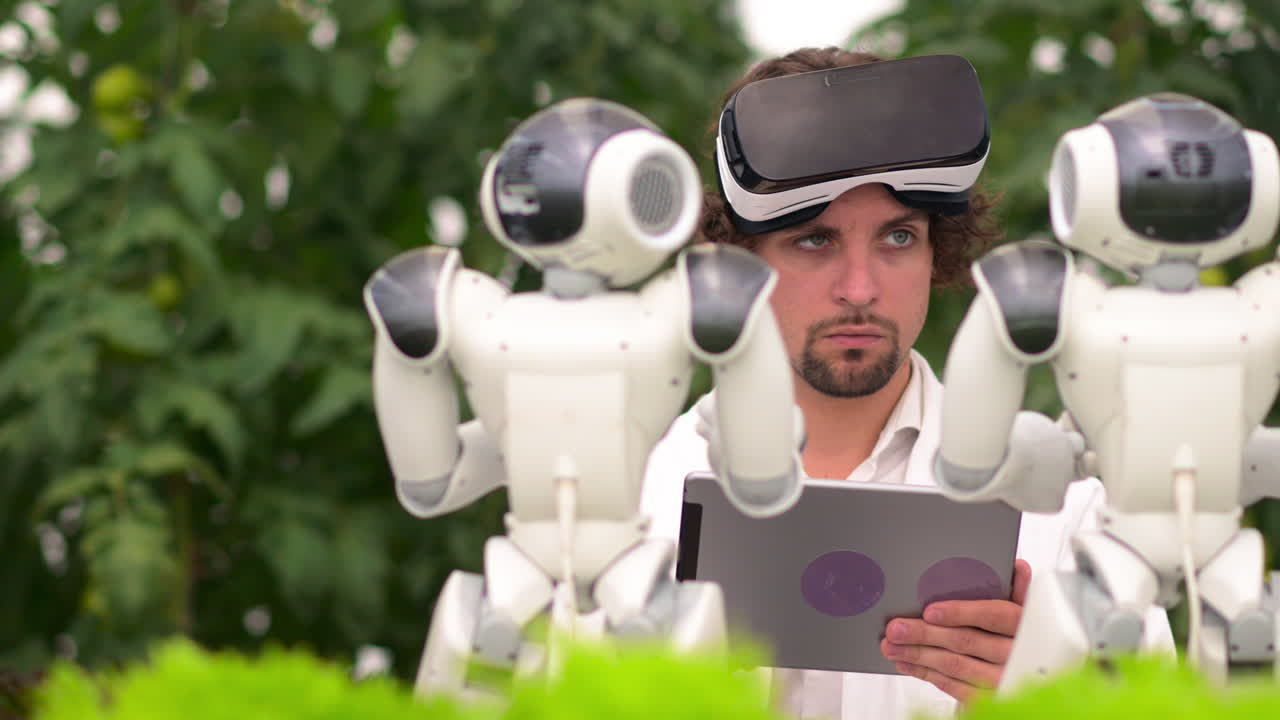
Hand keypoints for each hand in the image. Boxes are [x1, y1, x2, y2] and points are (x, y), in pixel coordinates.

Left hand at [879, 559, 1031, 702]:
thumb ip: (1019, 591)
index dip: (961, 612)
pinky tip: (906, 663)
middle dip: (925, 634)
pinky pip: (953, 687)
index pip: (995, 615)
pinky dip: (926, 673)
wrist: (1031, 682)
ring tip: (891, 645)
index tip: (930, 611)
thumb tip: (1017, 566)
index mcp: (1026, 625)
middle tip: (896, 628)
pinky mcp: (988, 698)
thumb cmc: (1020, 638)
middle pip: (966, 641)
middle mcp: (1016, 654)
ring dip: (918, 654)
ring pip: (954, 665)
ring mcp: (1002, 678)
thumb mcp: (1027, 614)